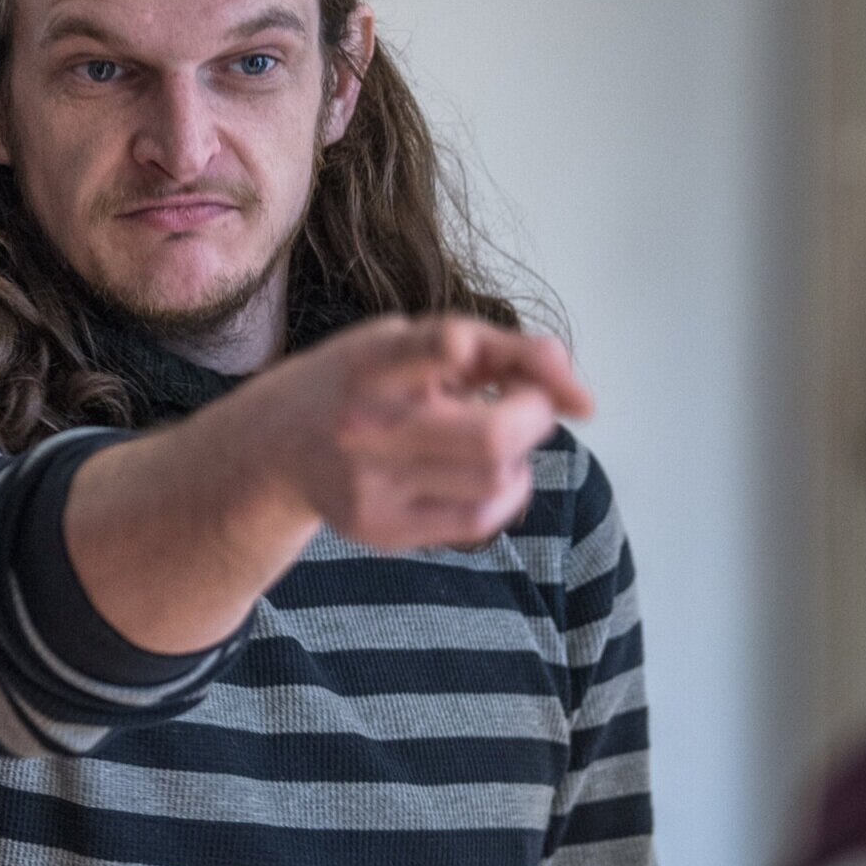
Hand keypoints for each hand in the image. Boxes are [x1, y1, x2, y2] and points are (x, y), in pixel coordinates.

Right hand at [261, 315, 592, 550]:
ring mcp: (371, 485)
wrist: (278, 445)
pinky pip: (481, 518)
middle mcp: (365, 426)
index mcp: (370, 362)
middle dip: (535, 414)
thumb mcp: (413, 338)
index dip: (462, 351)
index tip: (470, 350)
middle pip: (492, 439)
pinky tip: (483, 471)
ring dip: (520, 454)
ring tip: (494, 434)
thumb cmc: (365, 379)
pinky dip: (505, 491)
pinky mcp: (381, 528)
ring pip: (498, 481)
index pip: (434, 349)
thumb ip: (503, 349)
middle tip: (526, 401)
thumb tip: (586, 402)